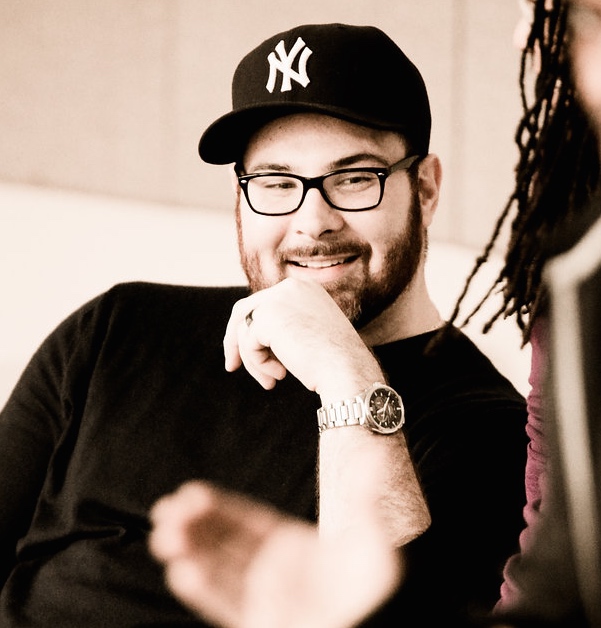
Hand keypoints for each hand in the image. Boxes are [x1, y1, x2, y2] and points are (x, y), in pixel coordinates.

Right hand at [149, 481, 401, 627]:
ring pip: (219, 570)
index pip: (245, 521)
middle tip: (166, 510)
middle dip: (194, 526)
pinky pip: (226, 605)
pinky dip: (204, 589)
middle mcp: (272, 571)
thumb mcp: (372, 538)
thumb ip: (363, 497)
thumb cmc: (377, 589)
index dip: (217, 507)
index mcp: (290, 545)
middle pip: (224, 543)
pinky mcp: (260, 624)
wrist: (377, 626)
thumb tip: (374, 452)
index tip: (191, 492)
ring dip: (191, 552)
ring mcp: (264, 599)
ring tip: (163, 536)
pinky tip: (183, 570)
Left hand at [223, 278, 382, 400]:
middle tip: (232, 366)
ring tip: (271, 381)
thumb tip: (252, 335)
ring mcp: (278, 299)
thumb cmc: (335, 362)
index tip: (245, 353)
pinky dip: (257, 364)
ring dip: (253, 360)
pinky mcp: (268, 317)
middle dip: (236, 340)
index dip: (252, 327)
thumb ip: (285, 327)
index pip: (265, 302)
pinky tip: (279, 376)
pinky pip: (248, 343)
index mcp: (305, 287)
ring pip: (245, 330)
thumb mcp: (310, 335)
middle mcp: (291, 286)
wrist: (348, 370)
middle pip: (245, 309)